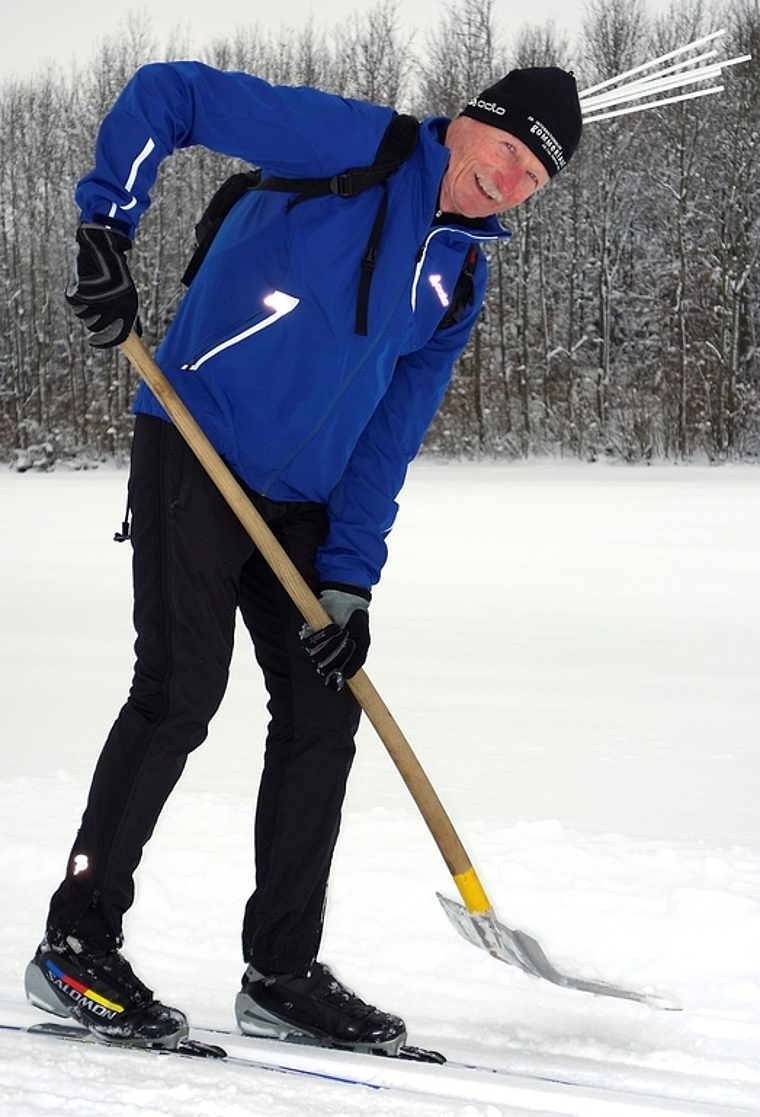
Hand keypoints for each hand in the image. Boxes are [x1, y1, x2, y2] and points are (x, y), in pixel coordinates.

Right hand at [65, 223, 138, 347]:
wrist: (102, 250)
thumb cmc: (116, 275)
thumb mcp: (127, 296)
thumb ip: (128, 316)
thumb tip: (132, 334)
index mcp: (129, 309)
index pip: (117, 336)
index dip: (104, 342)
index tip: (93, 341)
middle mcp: (115, 307)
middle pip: (96, 327)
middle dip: (91, 319)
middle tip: (92, 307)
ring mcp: (98, 300)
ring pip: (83, 316)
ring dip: (83, 306)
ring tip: (89, 292)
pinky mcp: (83, 292)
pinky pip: (74, 303)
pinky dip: (75, 296)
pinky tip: (81, 285)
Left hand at [300, 585, 370, 689]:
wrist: (349, 602)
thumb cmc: (356, 625)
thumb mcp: (362, 643)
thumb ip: (357, 660)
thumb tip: (347, 677)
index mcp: (339, 663)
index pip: (331, 679)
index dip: (333, 680)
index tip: (339, 676)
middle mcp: (326, 657)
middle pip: (324, 668)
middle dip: (339, 655)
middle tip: (349, 641)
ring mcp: (317, 646)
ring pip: (317, 656)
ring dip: (332, 644)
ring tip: (343, 631)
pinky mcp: (309, 633)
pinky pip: (309, 641)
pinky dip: (323, 634)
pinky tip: (334, 626)